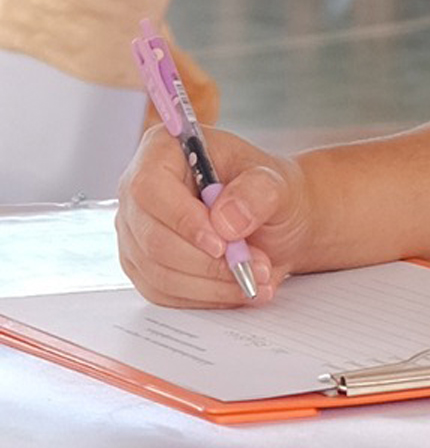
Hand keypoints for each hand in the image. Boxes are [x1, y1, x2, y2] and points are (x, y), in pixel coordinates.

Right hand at [115, 124, 311, 307]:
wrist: (271, 220)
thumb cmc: (266, 191)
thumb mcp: (276, 182)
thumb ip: (257, 193)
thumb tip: (225, 221)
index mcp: (163, 151)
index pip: (150, 188)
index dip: (182, 220)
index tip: (221, 245)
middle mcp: (138, 191)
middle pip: (152, 238)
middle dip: (207, 262)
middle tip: (255, 267)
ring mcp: (135, 231)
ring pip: (157, 272)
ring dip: (211, 284)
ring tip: (256, 279)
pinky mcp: (142, 265)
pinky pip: (162, 292)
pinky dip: (203, 297)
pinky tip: (237, 290)